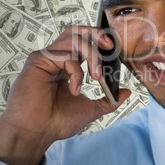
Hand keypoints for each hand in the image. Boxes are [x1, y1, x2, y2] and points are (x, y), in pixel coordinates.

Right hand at [0, 26, 130, 164]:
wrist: (37, 133)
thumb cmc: (57, 121)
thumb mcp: (91, 109)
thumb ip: (108, 99)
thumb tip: (127, 92)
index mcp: (67, 65)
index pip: (83, 42)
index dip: (99, 41)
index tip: (115, 50)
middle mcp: (56, 58)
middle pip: (76, 31)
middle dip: (96, 34)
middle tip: (110, 46)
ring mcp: (46, 58)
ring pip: (73, 39)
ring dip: (91, 55)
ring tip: (97, 76)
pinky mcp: (38, 60)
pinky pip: (65, 56)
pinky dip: (76, 71)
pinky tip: (75, 89)